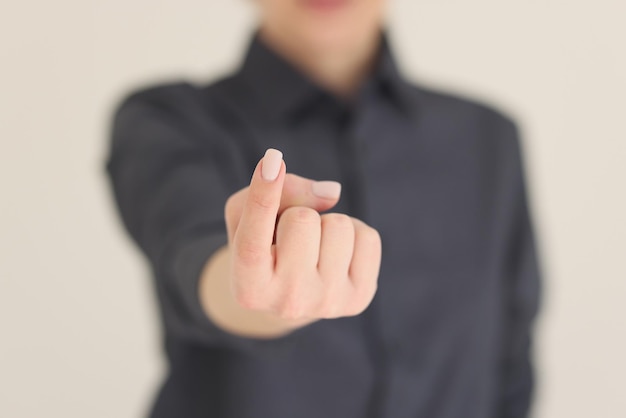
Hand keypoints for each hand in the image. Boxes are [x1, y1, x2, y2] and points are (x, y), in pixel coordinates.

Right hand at [224, 148, 380, 322]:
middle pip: (302, 220)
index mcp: (249, 288)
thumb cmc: (262, 246)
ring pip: (339, 224)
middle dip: (298, 214)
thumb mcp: (246, 217)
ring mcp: (327, 304)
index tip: (272, 160)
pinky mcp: (359, 299)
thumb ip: (278, 194)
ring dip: (326, 223)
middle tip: (290, 238)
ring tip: (314, 246)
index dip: (263, 195)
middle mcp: (288, 303)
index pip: (253, 239)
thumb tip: (333, 192)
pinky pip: (367, 237)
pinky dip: (353, 233)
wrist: (289, 293)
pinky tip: (337, 254)